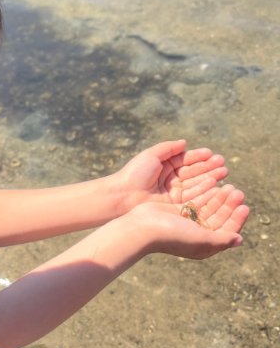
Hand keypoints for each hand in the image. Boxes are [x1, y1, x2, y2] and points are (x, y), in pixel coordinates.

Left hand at [116, 139, 230, 211]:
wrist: (124, 195)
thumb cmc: (135, 173)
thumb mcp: (151, 155)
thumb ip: (168, 148)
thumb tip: (184, 143)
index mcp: (164, 166)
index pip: (185, 160)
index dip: (199, 157)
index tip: (212, 154)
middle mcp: (170, 179)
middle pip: (193, 172)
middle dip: (208, 168)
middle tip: (223, 163)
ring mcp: (173, 192)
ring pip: (195, 184)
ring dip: (210, 178)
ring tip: (223, 172)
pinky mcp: (175, 205)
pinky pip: (192, 196)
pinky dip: (204, 191)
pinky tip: (216, 185)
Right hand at [127, 184, 248, 259]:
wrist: (143, 228)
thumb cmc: (171, 236)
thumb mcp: (201, 239)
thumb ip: (221, 240)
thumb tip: (239, 239)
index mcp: (204, 245)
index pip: (226, 231)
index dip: (237, 219)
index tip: (244, 205)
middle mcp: (197, 234)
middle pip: (219, 217)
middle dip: (229, 205)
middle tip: (237, 191)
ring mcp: (187, 222)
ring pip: (209, 208)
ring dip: (220, 198)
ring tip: (229, 185)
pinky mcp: (178, 211)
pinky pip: (197, 201)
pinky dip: (206, 194)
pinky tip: (214, 185)